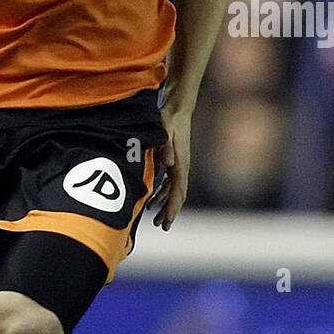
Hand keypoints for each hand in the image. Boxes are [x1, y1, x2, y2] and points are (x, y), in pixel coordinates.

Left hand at [148, 110, 190, 230]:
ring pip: (172, 190)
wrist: (177, 107)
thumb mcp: (166, 132)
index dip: (172, 209)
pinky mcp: (173, 159)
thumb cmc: (170, 119)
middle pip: (177, 195)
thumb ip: (166, 148)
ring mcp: (178, 164)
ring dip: (163, 204)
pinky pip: (168, 182)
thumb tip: (168, 164)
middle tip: (161, 226)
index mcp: (180, 164)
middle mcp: (181, 166)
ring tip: (154, 218)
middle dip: (169, 212)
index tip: (166, 224)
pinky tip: (151, 200)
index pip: (178, 192)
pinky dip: (161, 192)